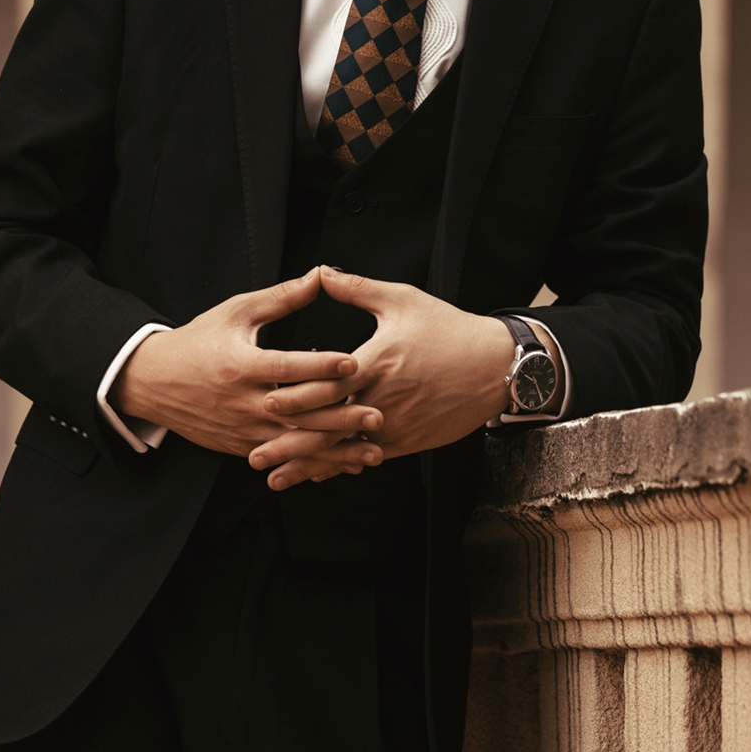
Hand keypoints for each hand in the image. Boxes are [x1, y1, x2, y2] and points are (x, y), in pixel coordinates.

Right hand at [113, 267, 384, 473]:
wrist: (153, 381)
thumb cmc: (198, 341)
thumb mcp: (236, 312)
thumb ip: (281, 297)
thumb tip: (321, 275)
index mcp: (240, 365)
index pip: (287, 367)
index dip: (321, 365)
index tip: (355, 362)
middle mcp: (242, 401)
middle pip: (298, 412)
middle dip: (340, 416)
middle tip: (376, 414)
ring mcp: (242, 429)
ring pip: (295, 443)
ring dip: (335, 450)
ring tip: (371, 451)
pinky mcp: (242, 446)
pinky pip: (283, 457)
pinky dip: (314, 461)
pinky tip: (343, 463)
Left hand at [252, 268, 518, 489]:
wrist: (496, 366)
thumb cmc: (448, 329)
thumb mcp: (402, 300)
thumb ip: (357, 289)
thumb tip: (321, 273)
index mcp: (375, 364)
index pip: (326, 385)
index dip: (294, 396)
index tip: (262, 402)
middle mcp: (381, 400)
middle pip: (327, 427)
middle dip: (288, 444)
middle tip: (254, 456)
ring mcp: (395, 425)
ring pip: (343, 450)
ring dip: (308, 466)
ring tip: (275, 479)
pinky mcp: (408, 441)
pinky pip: (366, 457)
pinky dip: (339, 466)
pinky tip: (317, 475)